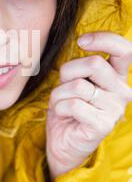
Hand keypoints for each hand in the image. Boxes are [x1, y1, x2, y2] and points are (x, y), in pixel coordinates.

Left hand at [46, 31, 131, 181]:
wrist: (62, 142)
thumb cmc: (68, 108)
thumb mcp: (74, 80)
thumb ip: (82, 66)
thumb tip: (83, 40)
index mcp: (116, 76)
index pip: (123, 49)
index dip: (104, 39)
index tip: (82, 41)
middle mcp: (121, 91)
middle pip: (95, 63)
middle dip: (68, 71)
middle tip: (64, 87)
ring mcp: (115, 109)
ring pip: (79, 86)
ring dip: (60, 94)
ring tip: (61, 104)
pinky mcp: (103, 125)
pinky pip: (74, 105)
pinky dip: (60, 108)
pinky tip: (64, 116)